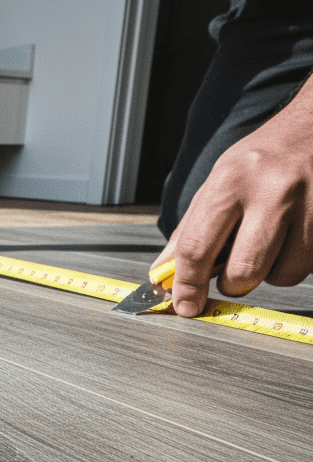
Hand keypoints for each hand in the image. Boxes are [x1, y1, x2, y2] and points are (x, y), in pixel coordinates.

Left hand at [153, 100, 312, 316]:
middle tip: (231, 274)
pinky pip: (309, 265)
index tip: (185, 305)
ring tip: (267, 245)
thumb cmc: (262, 156)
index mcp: (231, 182)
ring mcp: (312, 204)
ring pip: (282, 275)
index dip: (187, 285)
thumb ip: (190, 230)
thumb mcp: (217, 182)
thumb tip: (164, 274)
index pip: (197, 248)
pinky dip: (295, 263)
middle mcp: (272, 192)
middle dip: (232, 285)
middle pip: (243, 271)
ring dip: (269, 273)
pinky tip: (292, 239)